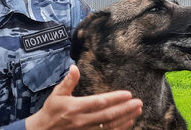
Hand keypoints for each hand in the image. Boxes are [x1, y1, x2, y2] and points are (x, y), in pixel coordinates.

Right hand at [26, 65, 142, 129]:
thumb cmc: (51, 110)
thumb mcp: (57, 93)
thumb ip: (68, 81)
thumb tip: (74, 67)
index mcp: (75, 107)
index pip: (99, 102)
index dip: (114, 98)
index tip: (128, 94)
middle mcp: (82, 120)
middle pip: (108, 115)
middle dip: (125, 109)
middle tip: (139, 103)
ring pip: (110, 126)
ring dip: (125, 118)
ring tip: (137, 111)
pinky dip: (119, 128)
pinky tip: (128, 122)